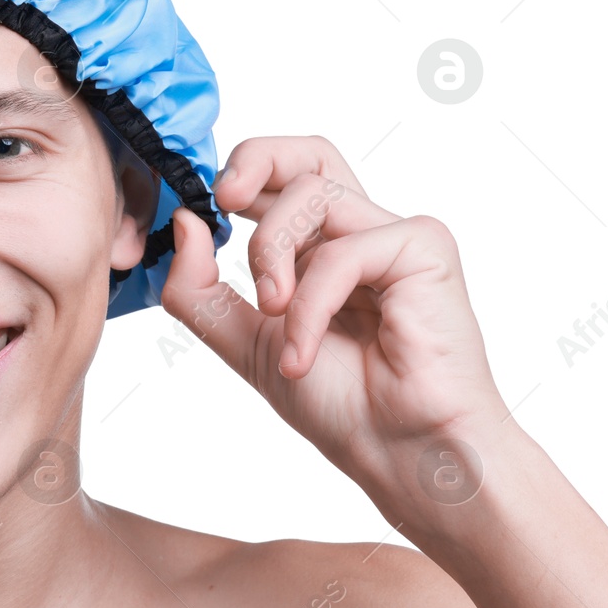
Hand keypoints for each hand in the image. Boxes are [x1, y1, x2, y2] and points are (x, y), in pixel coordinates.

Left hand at [160, 136, 510, 517]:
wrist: (400, 453)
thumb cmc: (341, 405)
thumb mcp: (243, 342)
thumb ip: (202, 288)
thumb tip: (184, 221)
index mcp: (321, 249)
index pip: (282, 179)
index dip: (240, 173)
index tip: (204, 205)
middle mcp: (360, 234)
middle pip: (309, 154)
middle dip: (256, 159)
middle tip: (224, 200)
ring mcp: (395, 237)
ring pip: (312, 195)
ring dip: (270, 255)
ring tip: (272, 315)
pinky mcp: (424, 248)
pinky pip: (340, 252)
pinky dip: (308, 306)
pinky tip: (303, 354)